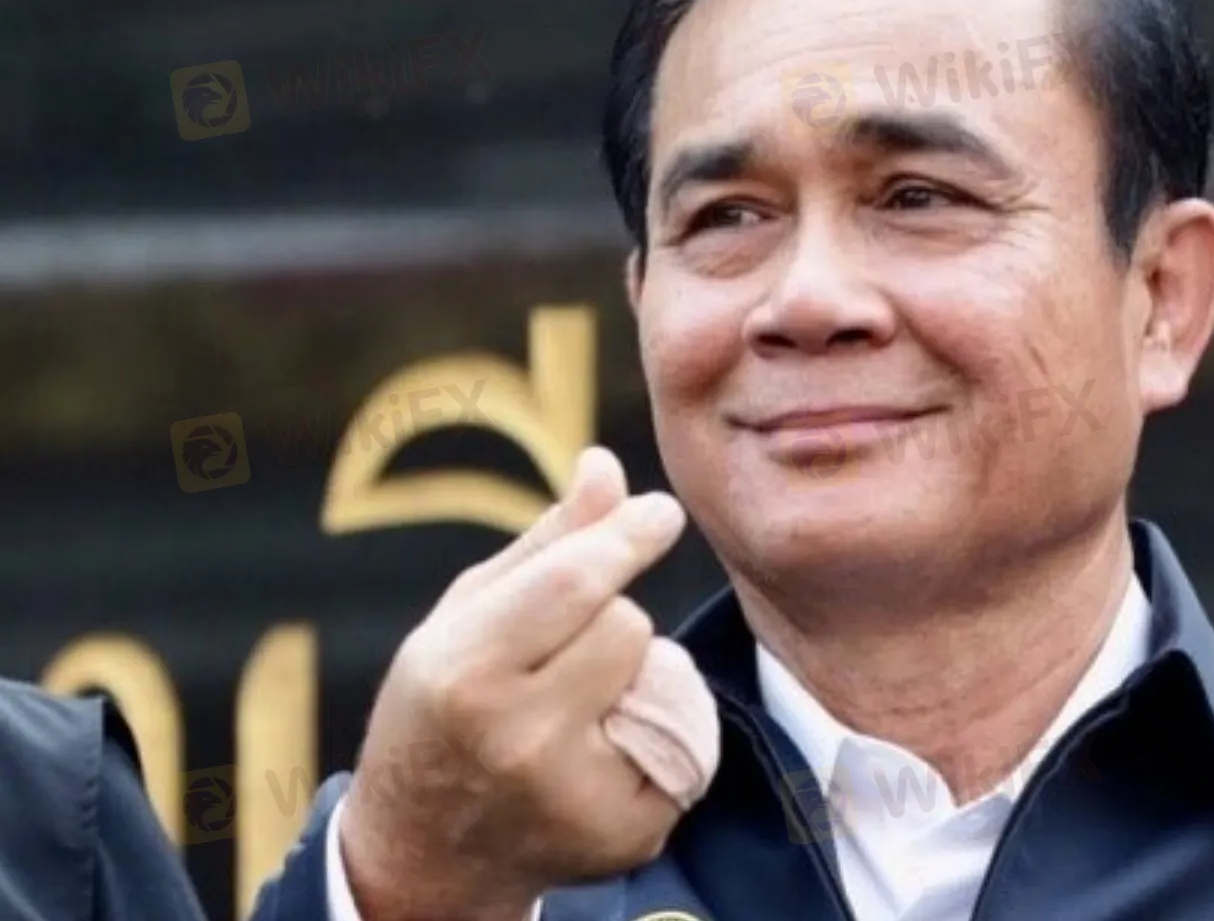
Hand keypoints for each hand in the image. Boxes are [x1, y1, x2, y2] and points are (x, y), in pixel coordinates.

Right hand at [339, 446, 694, 920]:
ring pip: (660, 676)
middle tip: (560, 650)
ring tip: (573, 703)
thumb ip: (547, 544)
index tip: (661, 512)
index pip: (576, 583)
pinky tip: (594, 753)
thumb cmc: (442, 708)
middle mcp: (520, 739)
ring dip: (634, 671)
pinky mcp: (628, 834)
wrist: (427, 851)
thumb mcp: (466, 618)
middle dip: (608, 618)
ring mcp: (577, 796)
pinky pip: (684, 739)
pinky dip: (653, 730)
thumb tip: (605, 464)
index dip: (626, 538)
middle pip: (626, 625)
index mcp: (464, 674)